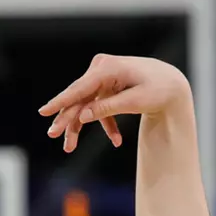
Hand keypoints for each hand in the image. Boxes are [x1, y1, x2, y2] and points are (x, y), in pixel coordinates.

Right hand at [39, 54, 192, 152]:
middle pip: (78, 98)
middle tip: (54, 136)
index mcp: (108, 68)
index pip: (79, 88)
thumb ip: (109, 108)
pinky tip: (117, 141)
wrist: (172, 84)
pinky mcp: (106, 88)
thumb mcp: (136, 101)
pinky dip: (106, 124)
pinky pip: (99, 108)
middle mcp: (101, 70)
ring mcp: (102, 78)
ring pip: (85, 105)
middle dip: (67, 119)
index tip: (44, 112)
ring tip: (69, 147)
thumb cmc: (159, 89)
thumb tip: (83, 116)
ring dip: (79, 127)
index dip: (61, 101)